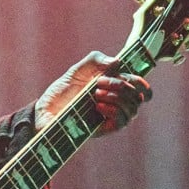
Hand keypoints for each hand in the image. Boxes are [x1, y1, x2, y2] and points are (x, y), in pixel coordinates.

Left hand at [35, 51, 150, 134]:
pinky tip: (98, 105)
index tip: (132, 76)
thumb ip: (95, 60)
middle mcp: (116, 103)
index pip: (140, 87)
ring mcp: (110, 117)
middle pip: (138, 97)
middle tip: (99, 82)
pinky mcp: (104, 129)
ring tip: (96, 94)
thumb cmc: (62, 91)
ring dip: (117, 98)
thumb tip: (117, 62)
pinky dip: (113, 111)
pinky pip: (121, 122)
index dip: (142, 83)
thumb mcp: (77, 70)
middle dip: (122, 86)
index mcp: (114, 88)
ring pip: (132, 110)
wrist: (45, 110)